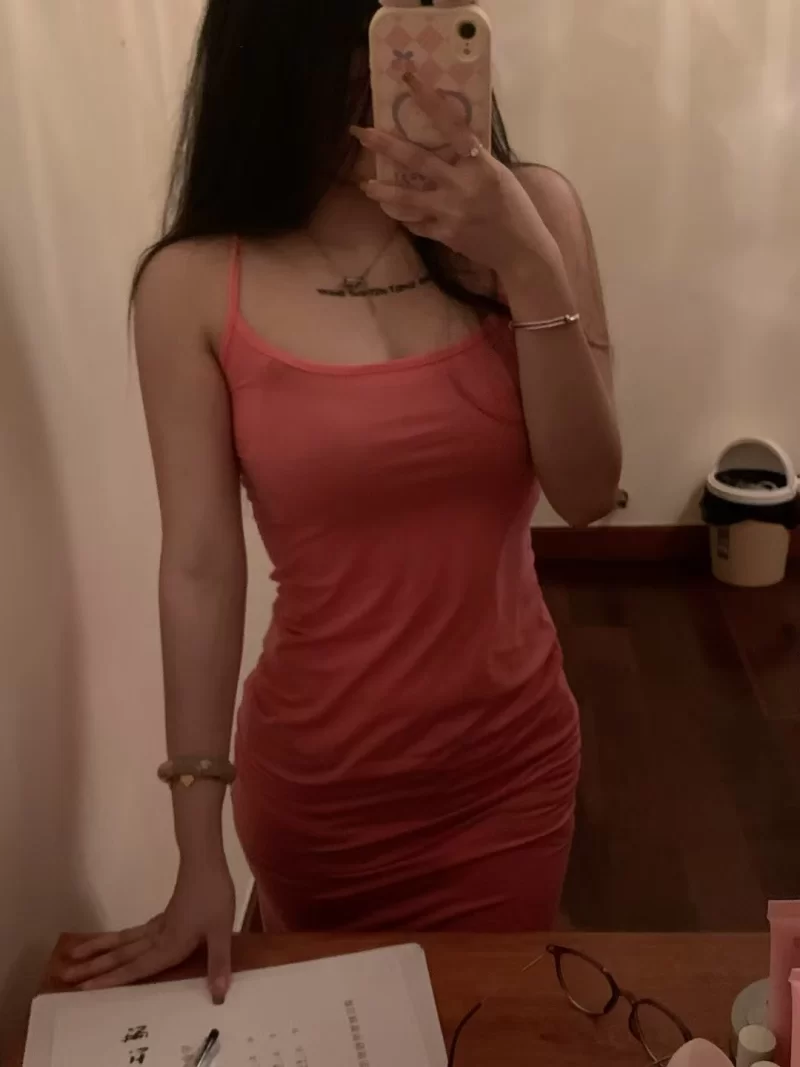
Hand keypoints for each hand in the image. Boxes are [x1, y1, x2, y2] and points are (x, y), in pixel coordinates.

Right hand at [59, 856, 235, 1003]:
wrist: (205, 862)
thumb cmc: (214, 896)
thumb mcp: (221, 930)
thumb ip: (218, 962)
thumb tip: (218, 997)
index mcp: (169, 944)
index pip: (136, 967)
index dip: (112, 979)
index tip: (84, 989)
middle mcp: (158, 937)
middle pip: (122, 955)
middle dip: (94, 967)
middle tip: (64, 975)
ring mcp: (158, 925)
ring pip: (124, 941)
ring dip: (100, 950)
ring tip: (75, 955)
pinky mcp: (163, 916)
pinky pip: (134, 933)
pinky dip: (119, 940)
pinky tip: (118, 943)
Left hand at [353, 73, 563, 281]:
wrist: (522, 250)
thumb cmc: (515, 209)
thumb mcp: (498, 176)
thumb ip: (472, 161)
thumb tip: (449, 145)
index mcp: (479, 164)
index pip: (451, 124)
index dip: (429, 100)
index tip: (408, 79)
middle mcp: (461, 185)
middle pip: (416, 159)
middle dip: (384, 144)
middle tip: (359, 132)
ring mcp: (450, 211)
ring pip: (406, 198)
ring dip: (382, 191)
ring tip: (364, 186)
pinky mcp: (444, 234)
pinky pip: (416, 224)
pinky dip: (405, 217)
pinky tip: (394, 212)